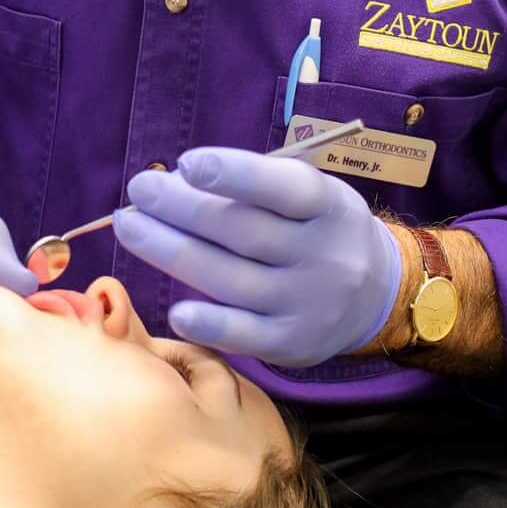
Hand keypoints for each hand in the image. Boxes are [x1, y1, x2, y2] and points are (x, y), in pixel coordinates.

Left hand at [112, 147, 403, 367]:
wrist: (375, 294)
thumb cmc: (318, 228)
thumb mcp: (309, 195)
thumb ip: (255, 188)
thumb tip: (177, 182)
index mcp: (330, 207)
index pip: (285, 188)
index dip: (235, 174)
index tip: (188, 163)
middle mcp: (324, 255)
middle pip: (244, 231)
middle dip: (183, 208)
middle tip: (140, 190)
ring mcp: (308, 302)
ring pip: (232, 279)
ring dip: (172, 252)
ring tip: (131, 227)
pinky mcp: (292, 344)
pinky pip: (245, 335)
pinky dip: (209, 323)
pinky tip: (174, 308)